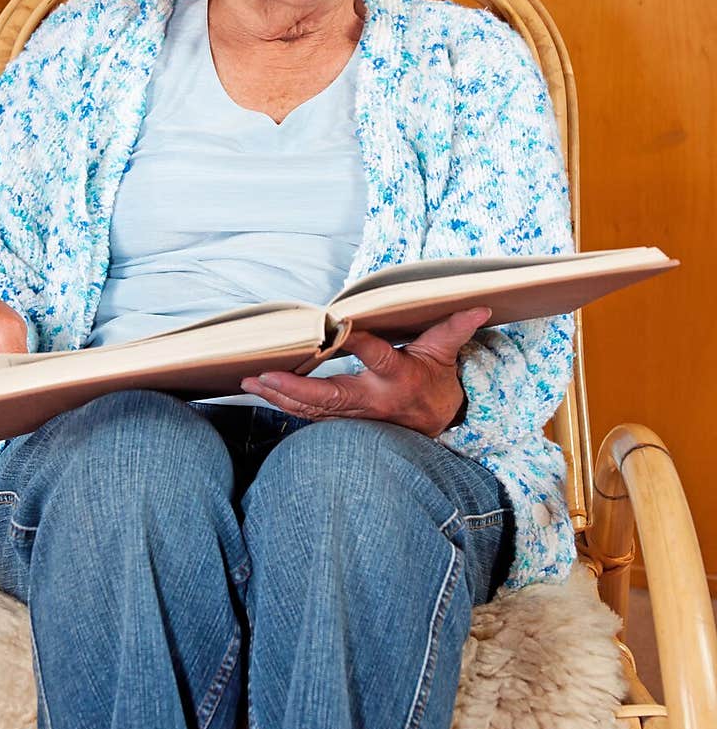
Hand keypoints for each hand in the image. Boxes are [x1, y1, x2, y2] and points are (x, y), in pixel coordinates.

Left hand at [240, 307, 490, 435]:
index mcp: (398, 379)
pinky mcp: (343, 421)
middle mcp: (372, 401)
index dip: (360, 342)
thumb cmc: (434, 381)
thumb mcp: (445, 353)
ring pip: (312, 410)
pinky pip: (309, 416)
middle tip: (263, 374)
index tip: (340, 325)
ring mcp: (355, 416)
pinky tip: (260, 393)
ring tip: (250, 383)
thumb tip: (479, 305)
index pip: (377, 357)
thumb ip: (455, 329)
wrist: (435, 423)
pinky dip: (284, 405)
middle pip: (329, 397)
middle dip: (295, 388)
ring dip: (279, 397)